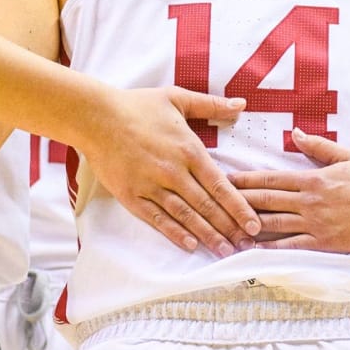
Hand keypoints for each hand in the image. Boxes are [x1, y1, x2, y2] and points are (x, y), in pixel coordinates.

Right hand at [83, 86, 259, 257]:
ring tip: (225, 251)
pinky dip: (175, 234)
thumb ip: (211, 104)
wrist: (95, 117)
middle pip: (207, 206)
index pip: (220, 185)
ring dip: (207, 236)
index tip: (255, 224)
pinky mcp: (132, 196)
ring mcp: (151, 186)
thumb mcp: (177, 98)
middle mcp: (173, 172)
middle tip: (247, 246)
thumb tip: (241, 104)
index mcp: (189, 149)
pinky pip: (157, 219)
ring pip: (185, 216)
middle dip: (230, 228)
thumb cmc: (137, 106)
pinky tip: (190, 246)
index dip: (239, 207)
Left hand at [228, 128, 349, 253]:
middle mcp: (309, 201)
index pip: (271, 180)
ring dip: (249, 225)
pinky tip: (254, 250)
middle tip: (215, 201)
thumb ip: (317, 146)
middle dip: (238, 201)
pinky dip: (271, 249)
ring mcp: (315, 223)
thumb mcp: (346, 156)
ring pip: (274, 224)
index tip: (226, 180)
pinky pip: (292, 246)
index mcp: (312, 179)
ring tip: (226, 226)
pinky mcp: (324, 243)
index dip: (246, 181)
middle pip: (266, 201)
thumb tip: (294, 133)